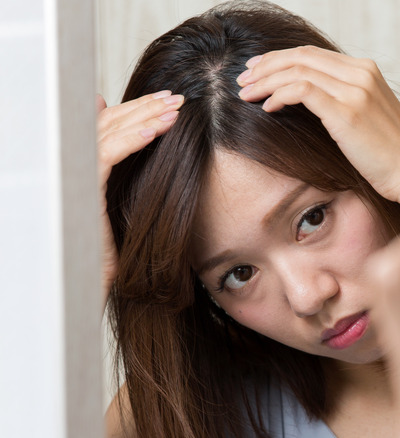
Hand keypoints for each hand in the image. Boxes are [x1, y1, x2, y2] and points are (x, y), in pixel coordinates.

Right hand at [96, 91, 183, 304]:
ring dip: (144, 117)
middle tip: (176, 97)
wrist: (92, 282)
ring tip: (174, 108)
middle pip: (108, 123)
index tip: (167, 102)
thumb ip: (134, 177)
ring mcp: (76, 177)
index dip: (137, 111)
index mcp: (87, 169)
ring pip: (108, 132)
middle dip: (144, 107)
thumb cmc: (116, 250)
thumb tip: (146, 148)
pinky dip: (132, 138)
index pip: (110, 127)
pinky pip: (107, 155)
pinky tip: (158, 129)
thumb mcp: (128, 205)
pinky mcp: (82, 190)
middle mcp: (76, 168)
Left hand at [236, 45, 399, 223]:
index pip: (313, 54)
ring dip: (265, 80)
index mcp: (366, 71)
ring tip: (246, 92)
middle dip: (267, 65)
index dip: (281, 59)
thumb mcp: (369, 118)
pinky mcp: (347, 111)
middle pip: (301, 57)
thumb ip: (345, 101)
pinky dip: (278, 95)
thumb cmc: (393, 155)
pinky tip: (268, 107)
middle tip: (244, 78)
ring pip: (297, 71)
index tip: (259, 69)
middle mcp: (361, 73)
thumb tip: (311, 102)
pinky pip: (301, 91)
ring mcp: (355, 90)